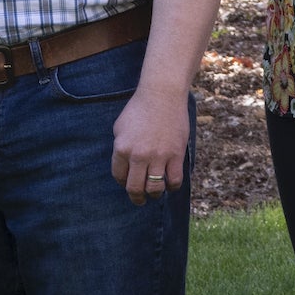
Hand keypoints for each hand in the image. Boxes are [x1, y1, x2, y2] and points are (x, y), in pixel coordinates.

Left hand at [110, 85, 188, 205]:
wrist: (162, 95)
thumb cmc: (139, 109)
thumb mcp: (120, 127)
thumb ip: (120, 147)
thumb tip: (123, 165)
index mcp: (121, 149)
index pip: (119, 177)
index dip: (122, 182)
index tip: (127, 182)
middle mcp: (138, 156)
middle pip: (135, 188)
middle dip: (136, 197)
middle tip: (139, 199)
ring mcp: (158, 157)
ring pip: (154, 189)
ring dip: (153, 194)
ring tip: (154, 192)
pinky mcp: (175, 155)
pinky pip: (174, 181)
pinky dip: (172, 187)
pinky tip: (169, 184)